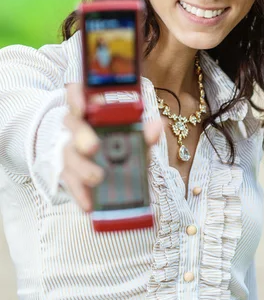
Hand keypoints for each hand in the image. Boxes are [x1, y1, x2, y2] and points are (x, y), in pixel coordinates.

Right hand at [61, 83, 161, 212]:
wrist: (112, 169)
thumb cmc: (123, 145)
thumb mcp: (136, 139)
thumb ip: (145, 133)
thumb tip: (159, 125)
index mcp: (93, 110)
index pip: (78, 93)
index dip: (76, 96)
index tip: (82, 106)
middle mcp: (78, 127)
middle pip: (71, 124)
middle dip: (81, 135)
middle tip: (93, 147)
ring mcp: (71, 150)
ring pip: (69, 154)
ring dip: (82, 167)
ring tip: (97, 178)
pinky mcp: (69, 173)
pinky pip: (70, 183)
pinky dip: (80, 194)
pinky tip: (89, 205)